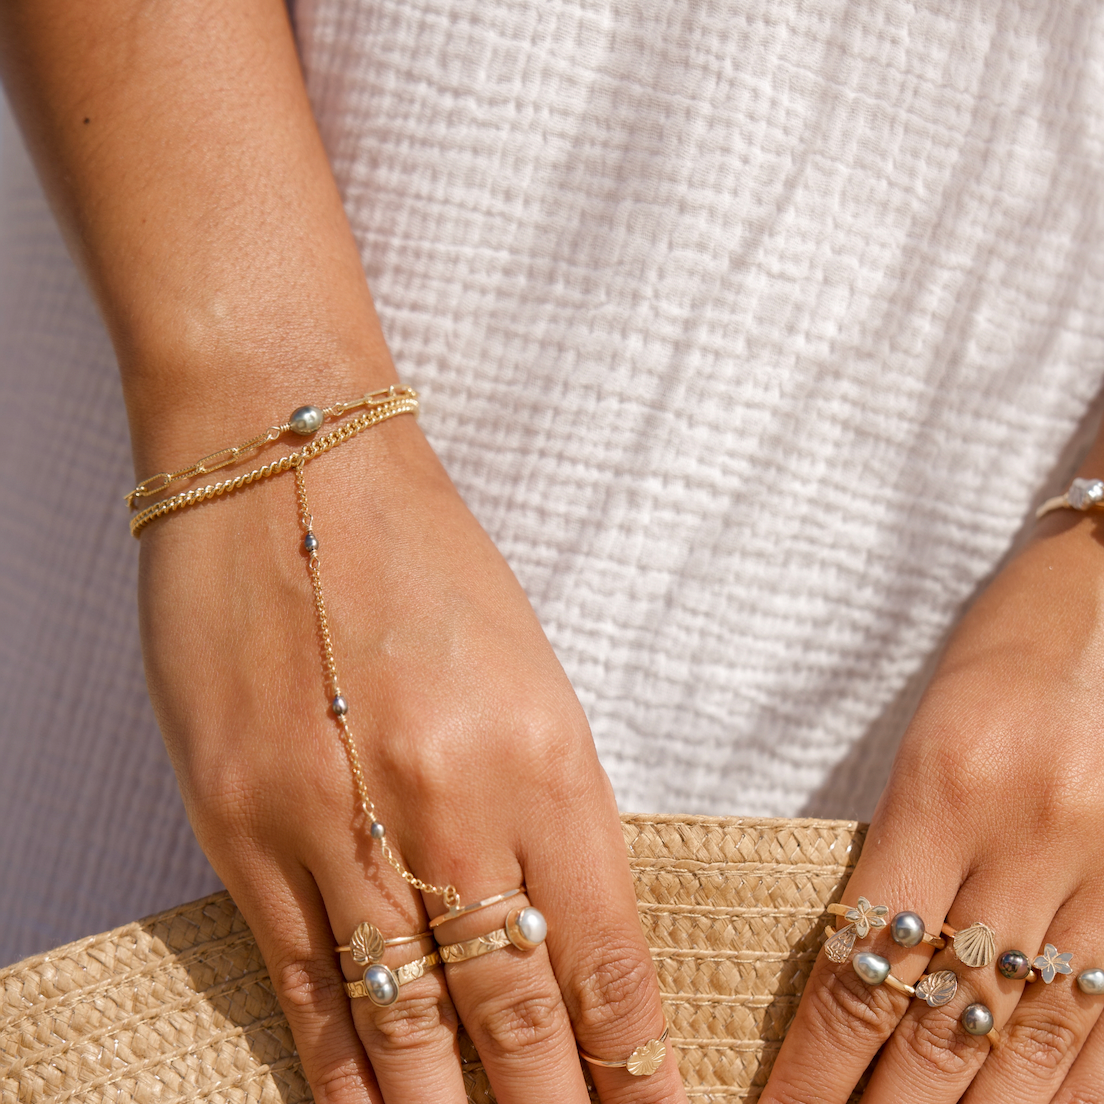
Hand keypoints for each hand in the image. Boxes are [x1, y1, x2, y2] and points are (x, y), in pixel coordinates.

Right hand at [137, 413, 687, 1103]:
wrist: (288, 461)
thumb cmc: (424, 553)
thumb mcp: (527, 667)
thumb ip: (546, 799)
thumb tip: (559, 922)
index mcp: (543, 752)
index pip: (603, 951)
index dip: (634, 1060)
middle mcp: (447, 803)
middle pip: (514, 1010)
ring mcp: (334, 822)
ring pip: (407, 1020)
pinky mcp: (240, 823)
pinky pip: (303, 980)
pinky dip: (343, 1069)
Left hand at [761, 508, 1103, 1102]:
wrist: (1101, 599)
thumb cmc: (991, 659)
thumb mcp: (921, 738)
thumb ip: (895, 850)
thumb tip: (857, 970)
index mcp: (940, 792)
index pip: (864, 964)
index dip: (816, 1062)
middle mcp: (1024, 840)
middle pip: (941, 1019)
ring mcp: (1100, 868)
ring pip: (1031, 1036)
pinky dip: (1073, 1083)